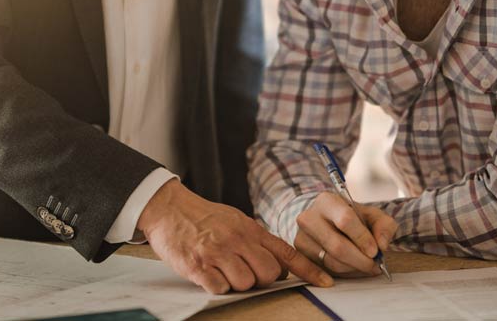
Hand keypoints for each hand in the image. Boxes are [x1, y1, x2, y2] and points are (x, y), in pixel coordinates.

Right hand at [137, 180, 333, 293]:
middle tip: (245, 270)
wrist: (169, 208)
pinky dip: (217, 286)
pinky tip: (209, 273)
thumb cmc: (205, 218)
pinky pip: (220, 288)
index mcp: (251, 229)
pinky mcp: (199, 266)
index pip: (287, 252)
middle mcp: (237, 240)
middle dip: (261, 279)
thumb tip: (280, 264)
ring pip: (246, 283)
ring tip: (223, 269)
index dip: (309, 269)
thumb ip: (257, 240)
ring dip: (237, 283)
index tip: (326, 283)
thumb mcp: (236, 221)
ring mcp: (218, 253)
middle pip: (268, 274)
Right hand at [293, 192, 396, 276]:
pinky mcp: (299, 254)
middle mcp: (309, 217)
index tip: (375, 251)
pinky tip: (345, 272)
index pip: (345, 220)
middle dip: (360, 260)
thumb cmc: (350, 217)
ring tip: (366, 266)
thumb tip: (382, 245)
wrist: (324, 220)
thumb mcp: (370, 214)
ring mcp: (301, 237)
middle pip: (337, 245)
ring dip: (353, 269)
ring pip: (331, 261)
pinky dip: (338, 274)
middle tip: (374, 265)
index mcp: (327, 201)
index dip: (362, 238)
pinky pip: (320, 270)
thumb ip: (384, 225)